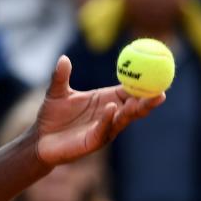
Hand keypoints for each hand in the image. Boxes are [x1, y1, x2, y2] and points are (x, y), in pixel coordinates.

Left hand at [35, 56, 163, 165]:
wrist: (39, 139)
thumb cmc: (51, 116)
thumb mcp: (56, 92)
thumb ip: (61, 77)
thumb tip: (63, 58)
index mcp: (105, 100)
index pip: (129, 91)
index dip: (143, 85)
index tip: (156, 74)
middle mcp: (109, 115)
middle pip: (134, 107)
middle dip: (148, 101)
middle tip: (162, 92)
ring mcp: (103, 129)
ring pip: (123, 120)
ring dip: (133, 111)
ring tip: (142, 101)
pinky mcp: (93, 142)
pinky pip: (103, 130)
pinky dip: (107, 119)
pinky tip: (111, 108)